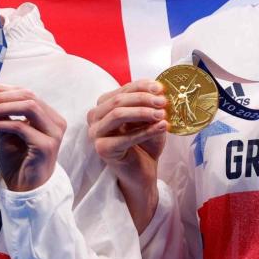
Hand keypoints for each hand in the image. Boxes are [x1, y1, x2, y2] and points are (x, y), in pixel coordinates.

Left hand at [0, 83, 66, 191]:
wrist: (24, 188)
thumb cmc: (18, 161)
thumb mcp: (7, 132)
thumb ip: (2, 115)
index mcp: (48, 116)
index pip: (26, 93)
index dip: (2, 88)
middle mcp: (55, 122)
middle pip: (28, 95)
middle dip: (0, 95)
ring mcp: (53, 133)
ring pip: (28, 106)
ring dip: (1, 106)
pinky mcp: (46, 145)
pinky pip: (21, 126)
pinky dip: (1, 122)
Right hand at [87, 80, 167, 231]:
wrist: (142, 171)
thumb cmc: (145, 143)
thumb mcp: (149, 119)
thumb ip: (150, 104)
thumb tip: (160, 88)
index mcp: (104, 105)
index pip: (123, 90)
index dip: (143, 86)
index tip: (161, 88)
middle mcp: (95, 117)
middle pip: (119, 101)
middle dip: (144, 99)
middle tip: (164, 102)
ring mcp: (95, 134)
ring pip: (118, 114)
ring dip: (143, 112)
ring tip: (163, 115)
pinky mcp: (102, 149)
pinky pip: (125, 137)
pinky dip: (146, 130)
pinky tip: (163, 127)